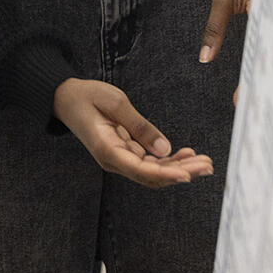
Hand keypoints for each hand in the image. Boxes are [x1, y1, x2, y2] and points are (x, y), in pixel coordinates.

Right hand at [52, 78, 212, 188]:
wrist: (65, 98)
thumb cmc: (86, 97)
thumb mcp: (114, 102)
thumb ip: (140, 126)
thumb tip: (165, 148)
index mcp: (107, 149)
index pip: (142, 170)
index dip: (166, 174)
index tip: (188, 175)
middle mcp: (114, 160)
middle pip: (152, 176)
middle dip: (181, 172)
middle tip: (206, 165)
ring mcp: (119, 159)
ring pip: (153, 172)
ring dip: (179, 168)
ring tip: (203, 162)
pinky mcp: (124, 153)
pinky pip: (149, 163)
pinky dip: (168, 160)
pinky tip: (185, 154)